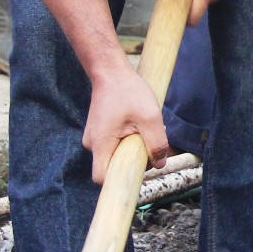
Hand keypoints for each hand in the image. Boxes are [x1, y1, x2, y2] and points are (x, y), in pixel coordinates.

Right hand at [84, 65, 170, 183]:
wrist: (111, 71)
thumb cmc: (128, 91)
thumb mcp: (150, 117)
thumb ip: (157, 143)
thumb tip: (160, 164)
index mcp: (101, 144)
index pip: (103, 178)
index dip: (121, 180)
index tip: (138, 171)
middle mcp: (92, 144)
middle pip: (112, 167)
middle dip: (133, 161)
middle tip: (147, 142)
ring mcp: (94, 138)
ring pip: (115, 155)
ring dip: (131, 148)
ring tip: (141, 129)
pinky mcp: (100, 132)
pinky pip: (114, 145)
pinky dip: (127, 140)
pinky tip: (135, 125)